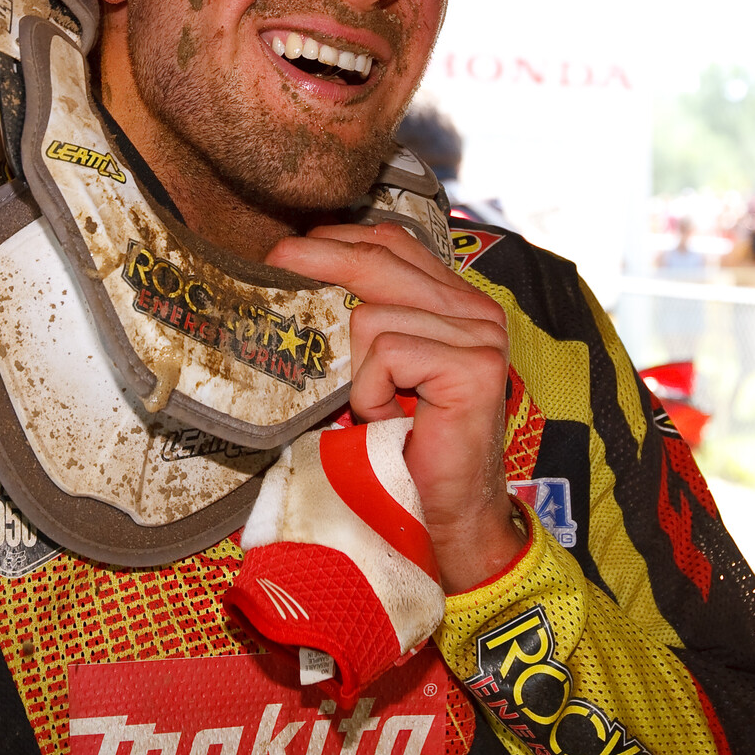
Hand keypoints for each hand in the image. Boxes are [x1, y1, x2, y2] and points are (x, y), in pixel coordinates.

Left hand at [264, 221, 520, 592]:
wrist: (447, 516)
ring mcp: (480, 336)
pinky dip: (370, 392)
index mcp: (456, 303)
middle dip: (317, 259)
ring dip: (353, 370)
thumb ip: (359, 324)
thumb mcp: (376, 374)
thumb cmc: (403, 449)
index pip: (393, 242)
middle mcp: (476, 311)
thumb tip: (288, 279)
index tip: (288, 250)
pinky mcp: (473, 366)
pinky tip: (388, 420)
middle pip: (381, 258)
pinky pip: (386, 353)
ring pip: (372, 314)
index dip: (337, 238)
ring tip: (369, 409)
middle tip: (274, 262)